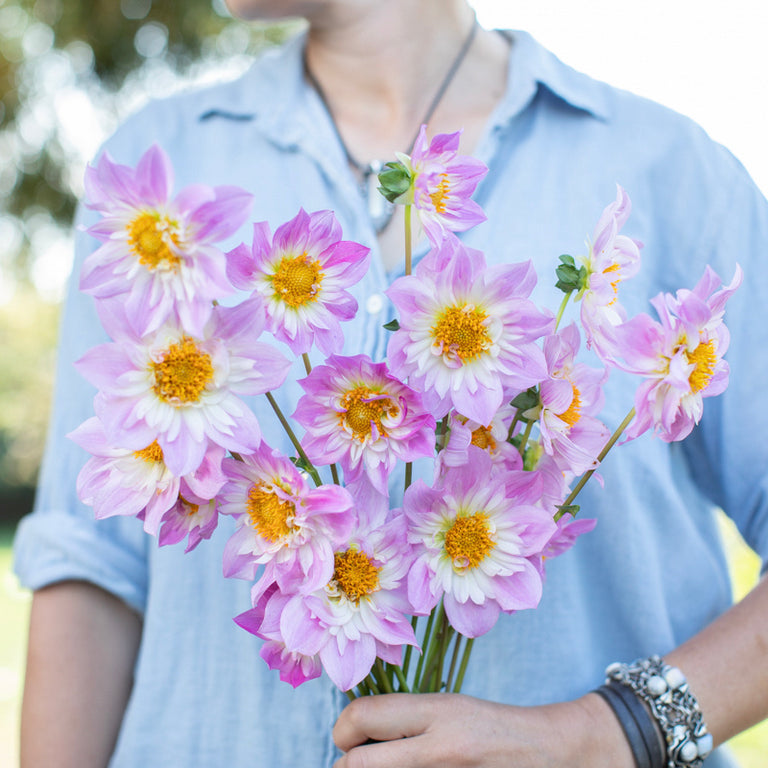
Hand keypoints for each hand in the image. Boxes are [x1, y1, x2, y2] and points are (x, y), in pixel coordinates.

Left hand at [333, 691, 634, 767]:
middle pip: (356, 764)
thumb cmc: (491, 729)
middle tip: (354, 764)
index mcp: (437, 712)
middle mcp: (439, 747)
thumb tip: (352, 731)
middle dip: (347, 766)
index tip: (345, 736)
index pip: (362, 716)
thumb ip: (404, 719)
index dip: (341, 729)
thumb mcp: (449, 708)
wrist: (550, 754)